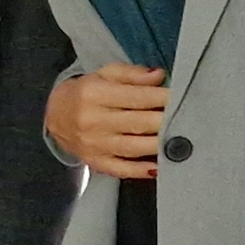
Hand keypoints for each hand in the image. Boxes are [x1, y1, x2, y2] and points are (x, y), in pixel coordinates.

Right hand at [48, 63, 170, 180]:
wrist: (55, 116)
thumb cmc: (87, 92)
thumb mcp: (105, 74)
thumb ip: (132, 74)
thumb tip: (160, 76)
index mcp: (94, 94)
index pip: (136, 97)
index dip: (163, 97)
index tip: (181, 96)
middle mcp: (93, 121)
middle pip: (138, 123)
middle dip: (165, 120)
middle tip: (188, 116)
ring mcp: (94, 145)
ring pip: (134, 147)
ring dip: (160, 144)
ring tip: (180, 137)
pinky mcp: (96, 162)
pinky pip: (123, 169)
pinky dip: (142, 170)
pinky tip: (160, 166)